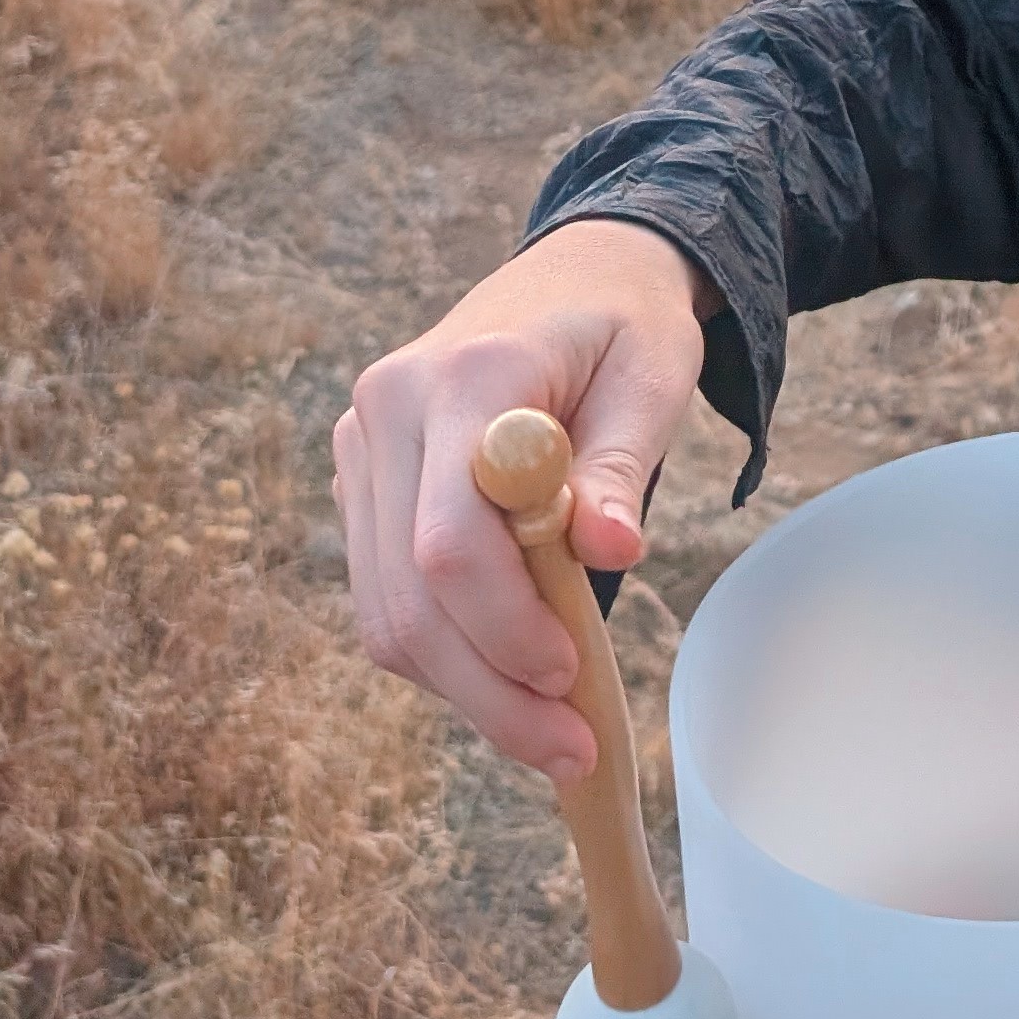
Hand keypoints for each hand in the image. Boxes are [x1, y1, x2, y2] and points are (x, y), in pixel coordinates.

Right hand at [334, 217, 710, 777]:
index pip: (452, 539)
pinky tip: (508, 676)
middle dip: (488, 689)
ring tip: (550, 733)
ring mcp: (362, 443)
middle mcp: (388, 406)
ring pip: (386, 610)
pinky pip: (385, 594)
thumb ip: (623, 463)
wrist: (579, 269)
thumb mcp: (655, 376)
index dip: (505, 628)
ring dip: (464, 689)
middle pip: (410, 593)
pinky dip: (443, 651)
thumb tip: (614, 549)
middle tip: (570, 750)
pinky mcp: (362, 477)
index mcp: (467, 376)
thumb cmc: (628, 324)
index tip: (572, 678)